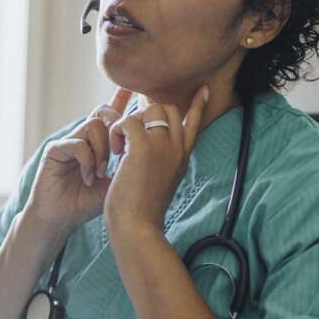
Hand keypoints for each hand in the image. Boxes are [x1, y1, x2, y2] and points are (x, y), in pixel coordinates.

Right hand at [23, 87, 133, 237]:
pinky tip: (88, 178)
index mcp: (99, 142)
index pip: (113, 112)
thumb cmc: (88, 202)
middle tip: (120, 154)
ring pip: (94, 125)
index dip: (122, 97)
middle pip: (105, 112)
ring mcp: (69, 140)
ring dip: (102, 150)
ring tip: (101, 172)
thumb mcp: (118, 180)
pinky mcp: (55, 149)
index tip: (135, 84)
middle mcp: (83, 136)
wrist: (61, 219)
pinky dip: (87, 161)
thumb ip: (130, 161)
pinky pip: (78, 143)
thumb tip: (153, 145)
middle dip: (117, 129)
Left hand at [104, 85, 209, 238]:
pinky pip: (128, 121)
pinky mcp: (143, 148)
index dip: (198, 106)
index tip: (203, 90)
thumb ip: (163, 162)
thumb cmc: (143, 210)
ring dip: (128, 123)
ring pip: (149, 110)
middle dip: (146, 114)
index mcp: (182, 157)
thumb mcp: (161, 182)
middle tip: (130, 136)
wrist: (138, 227)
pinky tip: (115, 152)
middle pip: (168, 109)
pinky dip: (116, 132)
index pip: (194, 123)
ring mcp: (162, 146)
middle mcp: (177, 148)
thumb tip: (152, 150)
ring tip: (120, 149)